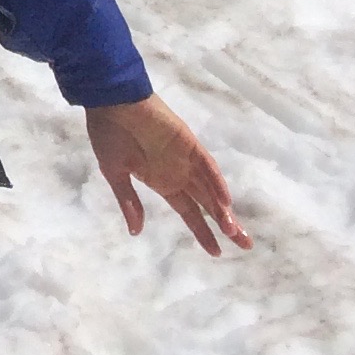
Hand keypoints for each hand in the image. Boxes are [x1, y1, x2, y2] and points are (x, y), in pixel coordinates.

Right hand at [85, 94, 250, 255]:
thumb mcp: (113, 173)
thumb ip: (128, 201)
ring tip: (235, 232)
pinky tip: (225, 201)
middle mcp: (179, 174)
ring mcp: (186, 159)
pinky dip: (216, 183)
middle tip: (245, 245)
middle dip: (225, 225)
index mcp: (162, 182)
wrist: (111, 102)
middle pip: (208, 205)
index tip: (216, 252)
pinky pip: (207, 166)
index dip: (202, 232)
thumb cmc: (109, 134)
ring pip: (211, 189)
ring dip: (222, 209)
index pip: (189, 212)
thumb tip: (136, 231)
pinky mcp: (189, 144)